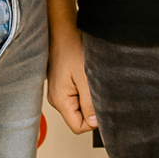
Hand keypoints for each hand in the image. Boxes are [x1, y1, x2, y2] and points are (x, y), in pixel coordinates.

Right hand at [47, 0, 96, 133]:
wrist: (62, 31)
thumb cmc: (71, 49)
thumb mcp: (85, 79)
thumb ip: (89, 103)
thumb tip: (94, 123)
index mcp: (60, 101)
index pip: (78, 127)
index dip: (93, 120)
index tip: (102, 104)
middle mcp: (56, 99)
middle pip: (79, 118)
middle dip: (91, 108)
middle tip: (97, 89)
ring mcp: (58, 92)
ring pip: (79, 107)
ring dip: (89, 98)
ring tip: (91, 80)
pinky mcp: (62, 85)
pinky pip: (77, 96)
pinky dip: (85, 90)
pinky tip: (87, 77)